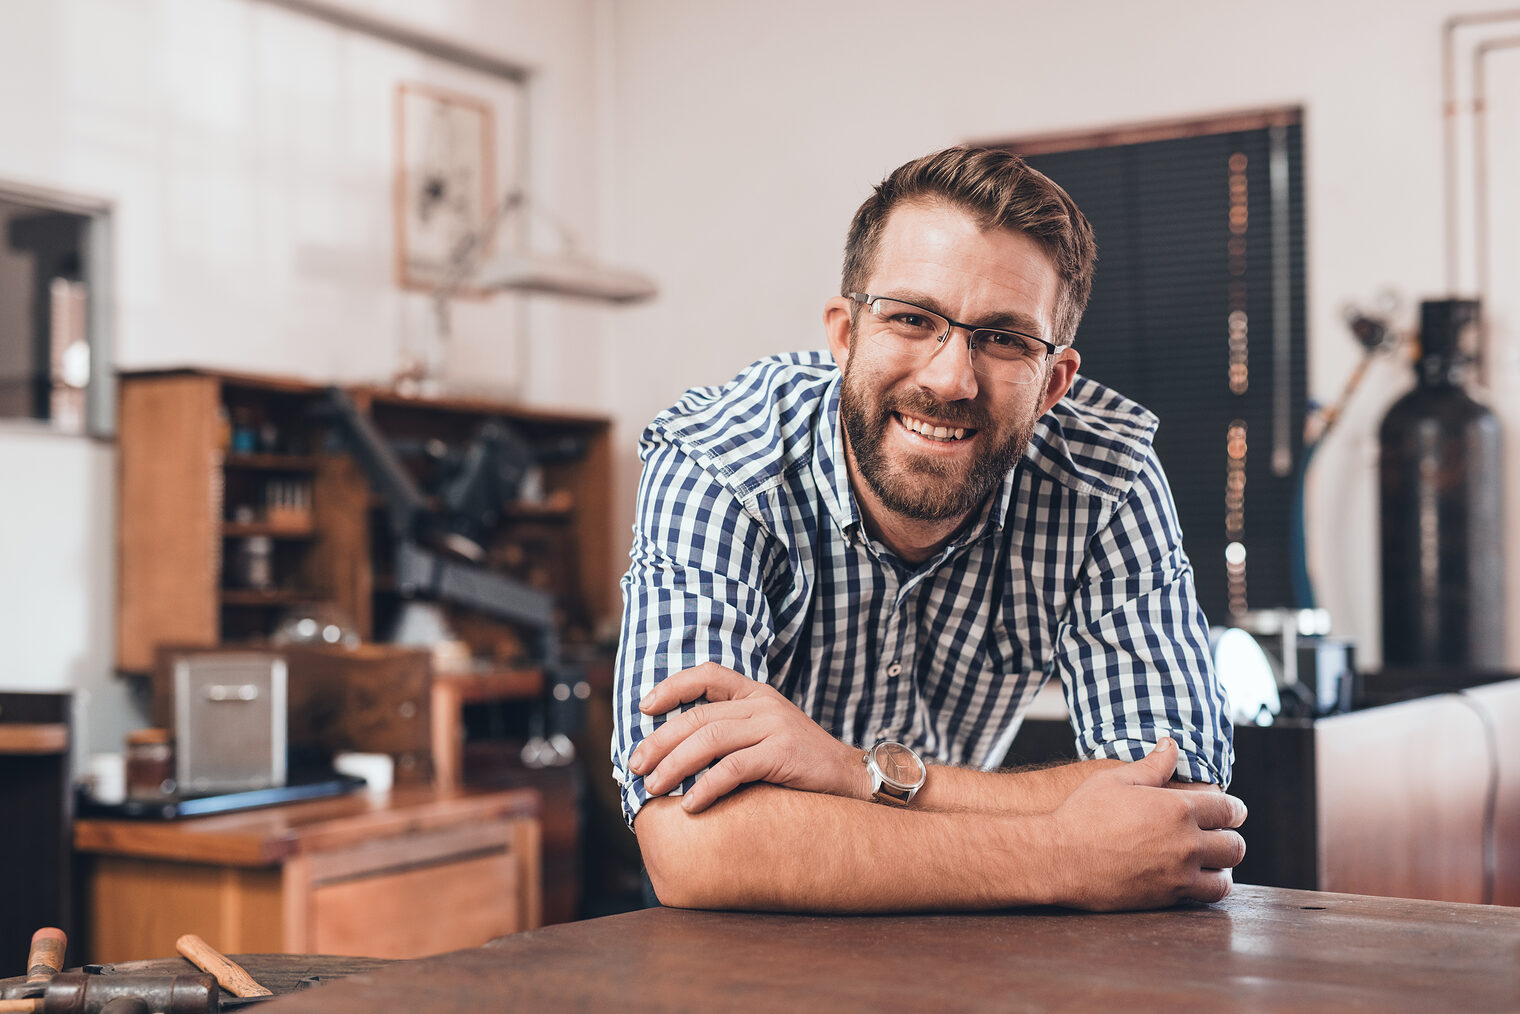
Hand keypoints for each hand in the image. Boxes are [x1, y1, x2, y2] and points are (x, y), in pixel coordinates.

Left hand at [629, 662, 864, 812]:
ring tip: (653, 786)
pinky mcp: (783, 753)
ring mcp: (774, 726)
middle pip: (699, 715)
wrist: (850, 778)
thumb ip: (732, 732)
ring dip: (675, 764)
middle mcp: (763, 704)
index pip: (709, 674)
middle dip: (661, 740)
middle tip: (636, 765)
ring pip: (710, 739)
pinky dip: (706, 786)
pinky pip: (733, 767)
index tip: (643, 707)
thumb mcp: (767, 734)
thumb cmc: (801, 764)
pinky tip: (690, 804)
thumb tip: (678, 750)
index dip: (673, 686)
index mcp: (757, 693)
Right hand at [1047, 739, 1247, 910]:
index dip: (1234, 808)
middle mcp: (1186, 842)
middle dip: (1231, 838)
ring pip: (1226, 876)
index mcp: (1178, 808)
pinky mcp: (1168, 897)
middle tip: (1220, 835)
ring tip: (1211, 861)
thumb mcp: (1115, 779)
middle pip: (1235, 845)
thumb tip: (1171, 745)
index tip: (1231, 810)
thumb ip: (1152, 765)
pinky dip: (1208, 887)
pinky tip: (1196, 879)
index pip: (1229, 808)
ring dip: (1222, 867)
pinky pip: (1206, 896)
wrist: (1060, 857)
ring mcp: (1179, 873)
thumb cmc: (1083, 813)